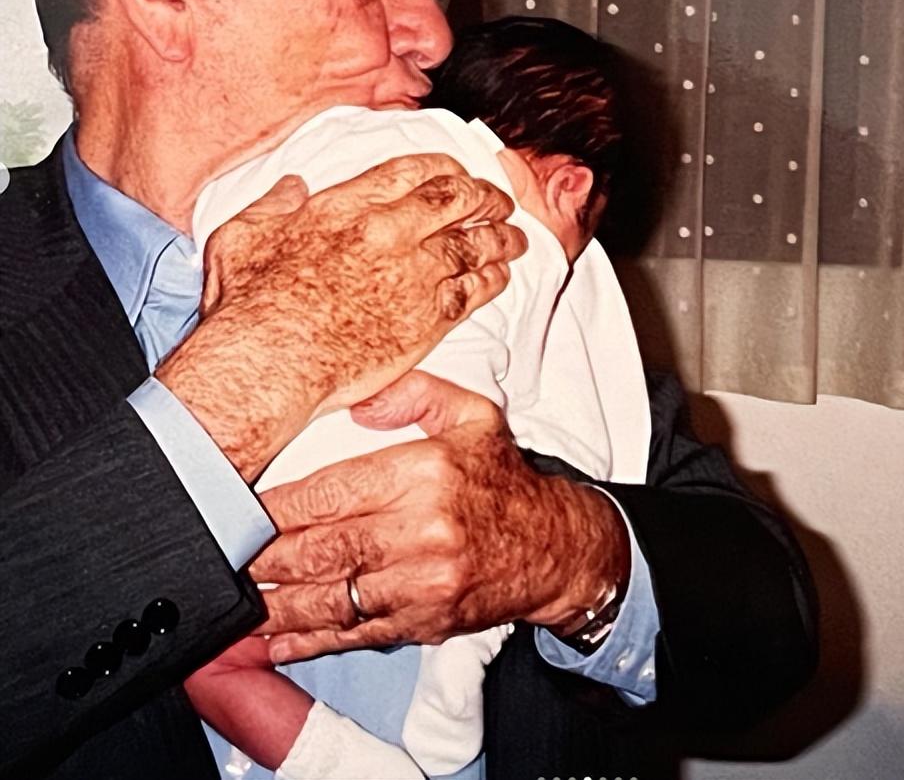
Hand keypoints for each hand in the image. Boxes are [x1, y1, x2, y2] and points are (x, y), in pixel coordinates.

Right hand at [160, 155, 525, 479]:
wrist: (269, 364)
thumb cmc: (248, 305)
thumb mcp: (243, 236)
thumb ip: (271, 204)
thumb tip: (290, 186)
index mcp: (347, 205)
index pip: (413, 170)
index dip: (446, 168)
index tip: (458, 173)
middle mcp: (389, 231)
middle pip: (456, 199)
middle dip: (484, 196)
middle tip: (498, 201)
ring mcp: (413, 275)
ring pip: (475, 243)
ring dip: (500, 236)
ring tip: (514, 237)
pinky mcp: (427, 319)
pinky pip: (475, 290)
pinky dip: (493, 279)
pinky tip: (501, 276)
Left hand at [249, 370, 630, 662]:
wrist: (552, 547)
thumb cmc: (503, 479)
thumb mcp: (472, 415)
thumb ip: (414, 393)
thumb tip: (359, 394)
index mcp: (424, 475)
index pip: (329, 493)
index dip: (274, 506)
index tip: (236, 508)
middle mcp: (420, 533)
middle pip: (318, 549)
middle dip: (260, 558)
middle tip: (218, 556)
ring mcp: (420, 585)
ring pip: (328, 598)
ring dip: (272, 605)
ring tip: (231, 603)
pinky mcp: (422, 622)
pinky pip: (353, 635)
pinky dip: (307, 642)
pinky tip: (273, 642)